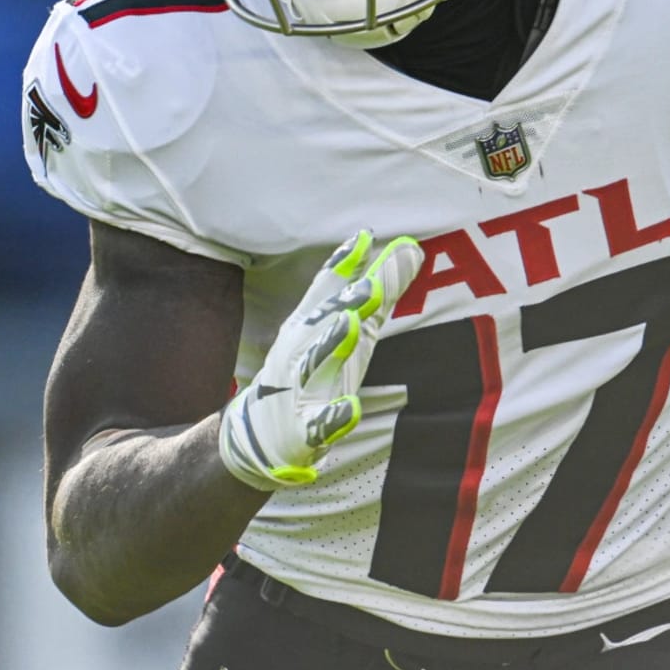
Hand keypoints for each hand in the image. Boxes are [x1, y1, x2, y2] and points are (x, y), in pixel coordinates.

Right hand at [219, 230, 423, 490]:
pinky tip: (352, 409)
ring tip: (351, 325)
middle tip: (371, 284)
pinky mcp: (306, 428)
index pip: (326, 291)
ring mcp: (301, 387)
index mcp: (309, 324)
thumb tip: (410, 247)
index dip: (344, 265)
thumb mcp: (343, 326)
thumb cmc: (312, 368)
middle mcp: (302, 349)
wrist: (259, 432)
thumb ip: (377, 288)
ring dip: (332, 344)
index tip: (364, 237)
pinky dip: (334, 417)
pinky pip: (321, 424)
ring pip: (316, 363)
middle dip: (346, 302)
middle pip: (323, 321)